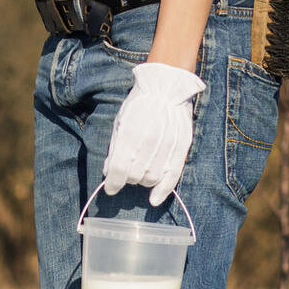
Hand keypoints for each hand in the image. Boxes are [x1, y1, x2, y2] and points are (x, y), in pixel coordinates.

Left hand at [104, 62, 205, 205]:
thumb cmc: (139, 105)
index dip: (112, 183)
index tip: (110, 188)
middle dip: (126, 179)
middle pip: (134, 176)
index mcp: (130, 134)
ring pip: (151, 178)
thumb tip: (108, 171)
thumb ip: (115, 148)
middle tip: (125, 174)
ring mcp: (167, 146)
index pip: (118, 169)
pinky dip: (162, 191)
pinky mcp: (181, 148)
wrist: (167, 89)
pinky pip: (172, 177)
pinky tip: (154, 200)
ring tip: (139, 173)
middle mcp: (149, 142)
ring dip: (142, 181)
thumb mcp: (120, 122)